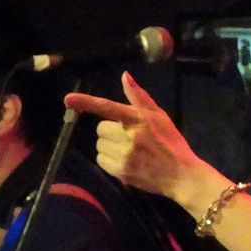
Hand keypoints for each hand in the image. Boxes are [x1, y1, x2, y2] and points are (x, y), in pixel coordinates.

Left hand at [65, 72, 212, 210]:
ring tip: (130, 151)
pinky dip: (110, 160)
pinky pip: (101, 160)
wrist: (182, 174)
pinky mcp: (120, 171)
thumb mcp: (160, 116)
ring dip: (110, 146)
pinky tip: (126, 161)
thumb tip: (125, 76)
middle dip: (111, 131)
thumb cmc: (171, 142)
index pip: (108, 107)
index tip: (68, 99)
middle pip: (101, 128)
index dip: (87, 102)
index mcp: (139, 119)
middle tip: (129, 137)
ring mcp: (124, 155)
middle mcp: (129, 136)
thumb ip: (139, 97)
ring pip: (100, 145)